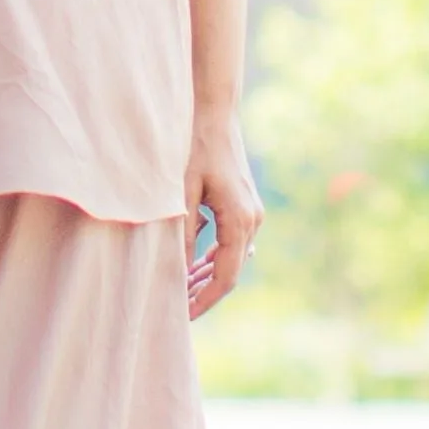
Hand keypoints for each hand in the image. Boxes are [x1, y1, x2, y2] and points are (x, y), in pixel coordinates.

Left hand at [184, 110, 258, 320]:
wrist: (214, 112)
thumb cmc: (195, 148)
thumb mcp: (181, 193)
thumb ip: (181, 235)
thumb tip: (176, 273)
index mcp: (239, 221)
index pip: (225, 277)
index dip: (204, 300)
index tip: (183, 316)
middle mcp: (252, 220)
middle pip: (231, 271)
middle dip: (205, 292)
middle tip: (178, 308)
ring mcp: (252, 212)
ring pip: (233, 258)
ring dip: (208, 275)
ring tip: (182, 291)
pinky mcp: (246, 204)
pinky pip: (233, 242)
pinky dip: (214, 256)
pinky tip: (194, 264)